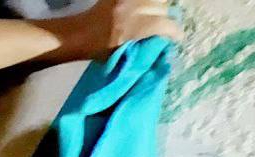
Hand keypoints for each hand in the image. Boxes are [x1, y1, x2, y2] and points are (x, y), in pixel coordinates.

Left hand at [69, 0, 183, 58]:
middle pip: (163, 8)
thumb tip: (165, 43)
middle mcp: (134, 8)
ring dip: (156, 5)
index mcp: (135, 27)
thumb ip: (147, 47)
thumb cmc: (100, 50)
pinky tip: (142, 8)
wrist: (79, 34)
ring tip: (150, 14)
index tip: (175, 37)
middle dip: (163, 18)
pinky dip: (144, 2)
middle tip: (158, 26)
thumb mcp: (125, 54)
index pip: (167, 25)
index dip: (174, 33)